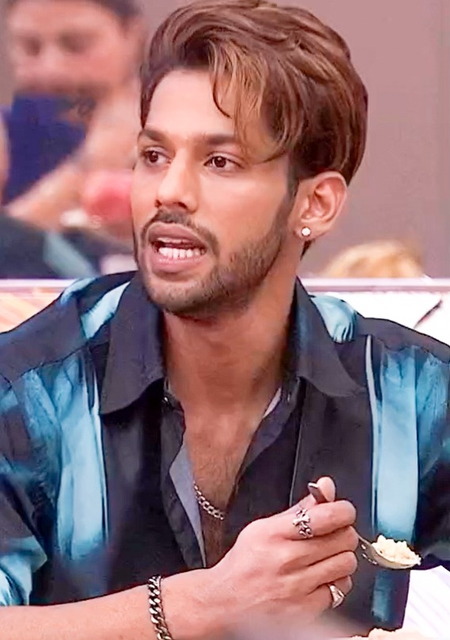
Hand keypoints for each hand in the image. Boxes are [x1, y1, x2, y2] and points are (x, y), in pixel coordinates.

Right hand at [207, 477, 356, 627]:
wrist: (226, 602)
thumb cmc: (245, 564)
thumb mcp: (264, 528)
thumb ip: (300, 508)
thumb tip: (326, 487)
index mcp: (275, 533)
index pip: (325, 516)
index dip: (343, 511)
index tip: (343, 511)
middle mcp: (286, 559)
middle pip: (342, 538)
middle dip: (344, 533)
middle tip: (335, 534)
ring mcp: (297, 586)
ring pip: (346, 563)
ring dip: (342, 557)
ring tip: (328, 557)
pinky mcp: (305, 609)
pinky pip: (340, 589)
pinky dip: (337, 581)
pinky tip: (322, 577)